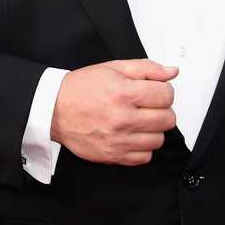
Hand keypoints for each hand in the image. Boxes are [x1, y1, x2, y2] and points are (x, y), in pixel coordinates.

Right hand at [50, 59, 177, 165]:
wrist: (53, 109)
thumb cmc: (80, 88)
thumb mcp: (112, 68)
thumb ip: (146, 68)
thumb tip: (171, 72)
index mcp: (123, 93)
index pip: (166, 95)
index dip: (163, 90)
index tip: (154, 91)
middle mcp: (122, 118)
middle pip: (167, 119)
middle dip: (161, 109)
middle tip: (146, 105)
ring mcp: (119, 140)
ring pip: (159, 139)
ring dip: (152, 129)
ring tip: (137, 120)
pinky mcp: (114, 156)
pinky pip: (145, 157)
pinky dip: (142, 146)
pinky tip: (131, 134)